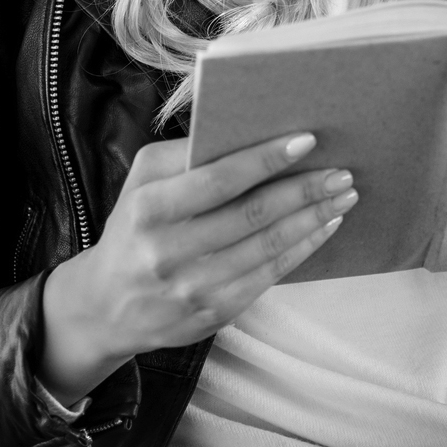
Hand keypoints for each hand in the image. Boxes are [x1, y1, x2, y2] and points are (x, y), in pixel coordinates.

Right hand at [38, 133, 355, 402]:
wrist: (105, 307)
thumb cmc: (134, 228)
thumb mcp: (140, 182)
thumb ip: (184, 155)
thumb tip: (247, 132)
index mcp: (148, 209)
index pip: (217, 180)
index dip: (265, 160)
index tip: (306, 140)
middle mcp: (167, 252)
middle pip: (251, 216)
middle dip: (303, 190)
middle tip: (341, 171)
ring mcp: (191, 289)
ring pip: (267, 249)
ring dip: (312, 220)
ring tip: (342, 196)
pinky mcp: (213, 314)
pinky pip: (268, 278)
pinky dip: (302, 250)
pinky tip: (323, 228)